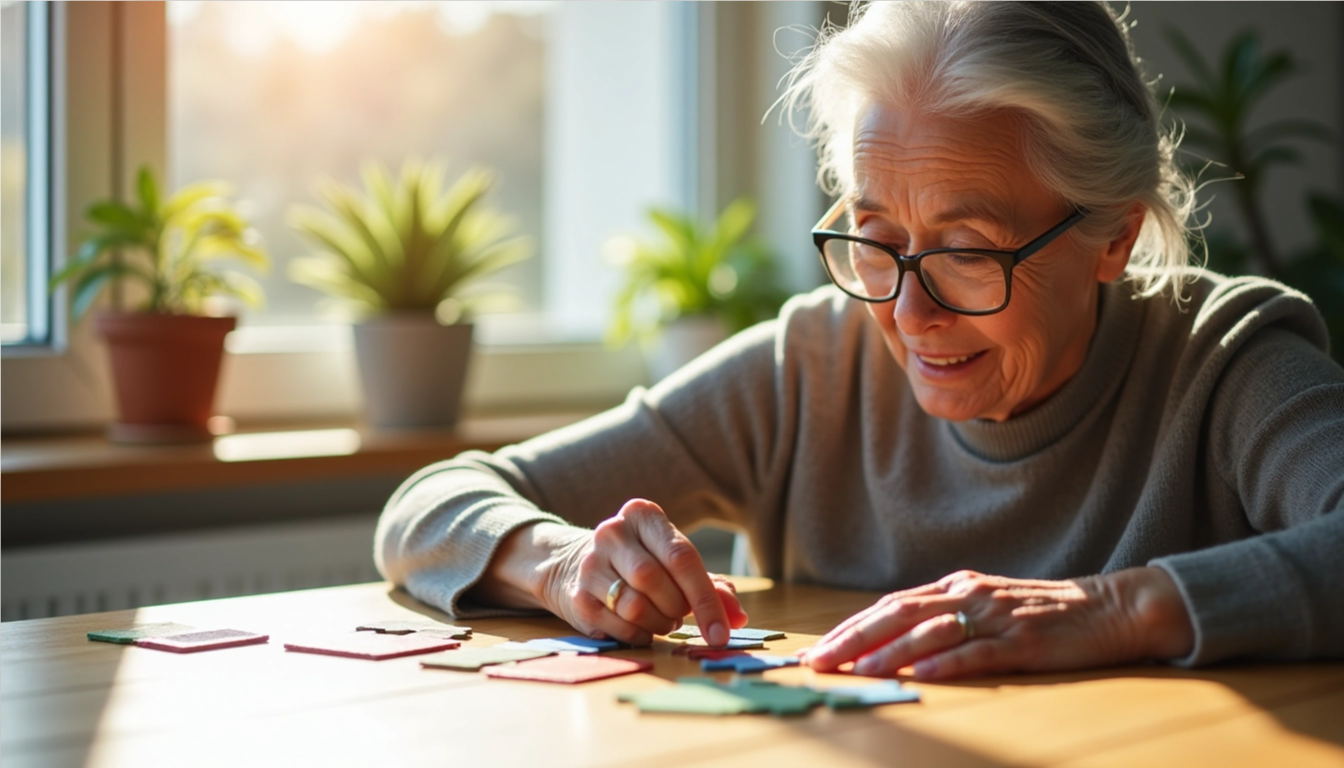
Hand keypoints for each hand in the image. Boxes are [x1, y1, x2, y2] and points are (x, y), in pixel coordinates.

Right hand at [537, 499, 747, 645]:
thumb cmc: (641, 562)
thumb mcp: (674, 563)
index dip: (706, 599)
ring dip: (658, 623)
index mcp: (642, 515)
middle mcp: (612, 532)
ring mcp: (590, 563)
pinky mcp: (577, 596)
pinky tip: (639, 626)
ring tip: (660, 618)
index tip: (722, 633)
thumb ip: (711, 586)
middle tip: (679, 614)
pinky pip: (619, 626)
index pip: (682, 557)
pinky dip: (639, 635)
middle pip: (657, 582)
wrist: (575, 564)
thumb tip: (738, 617)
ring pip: (636, 606)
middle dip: (677, 608)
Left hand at [800, 567, 1193, 679]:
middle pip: (898, 615)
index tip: (818, 649)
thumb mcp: (987, 606)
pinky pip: (976, 652)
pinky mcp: (1022, 642)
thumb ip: (947, 618)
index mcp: (956, 587)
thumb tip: (896, 641)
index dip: (852, 627)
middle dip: (854, 639)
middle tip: (820, 661)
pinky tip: (920, 675)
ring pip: (929, 633)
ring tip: (856, 671)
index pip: (891, 606)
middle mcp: (968, 595)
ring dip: (888, 653)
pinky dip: (945, 663)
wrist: (1110, 608)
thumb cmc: (1044, 612)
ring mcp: (995, 617)